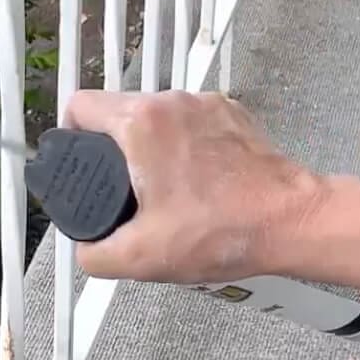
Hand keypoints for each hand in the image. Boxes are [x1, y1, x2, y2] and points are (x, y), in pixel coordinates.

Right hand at [61, 89, 325, 283]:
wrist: (291, 221)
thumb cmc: (225, 231)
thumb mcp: (142, 257)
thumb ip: (95, 254)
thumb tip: (85, 250)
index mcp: (140, 123)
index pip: (79, 105)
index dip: (69, 135)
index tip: (78, 161)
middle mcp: (171, 102)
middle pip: (117, 110)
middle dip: (111, 148)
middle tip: (121, 188)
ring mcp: (205, 104)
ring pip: (155, 115)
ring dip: (149, 146)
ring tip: (161, 189)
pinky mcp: (231, 113)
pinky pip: (189, 121)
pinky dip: (184, 145)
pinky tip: (194, 181)